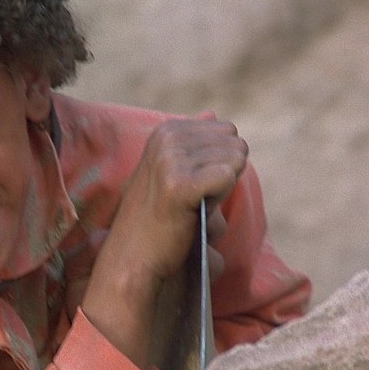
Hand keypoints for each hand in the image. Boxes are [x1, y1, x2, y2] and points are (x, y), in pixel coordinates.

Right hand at [112, 112, 245, 279]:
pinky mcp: (179, 185)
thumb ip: (193, 141)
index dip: (218, 162)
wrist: (133, 256)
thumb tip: (212, 113)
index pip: (226, 132)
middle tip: (194, 198)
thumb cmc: (156, 218)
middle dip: (224, 173)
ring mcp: (171, 160)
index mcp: (166, 130)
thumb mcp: (170, 169)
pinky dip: (220, 197)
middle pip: (234, 144)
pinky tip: (196, 210)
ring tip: (192, 206)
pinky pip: (228, 177)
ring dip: (222, 189)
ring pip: (235, 161)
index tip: (191, 183)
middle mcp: (167, 138)